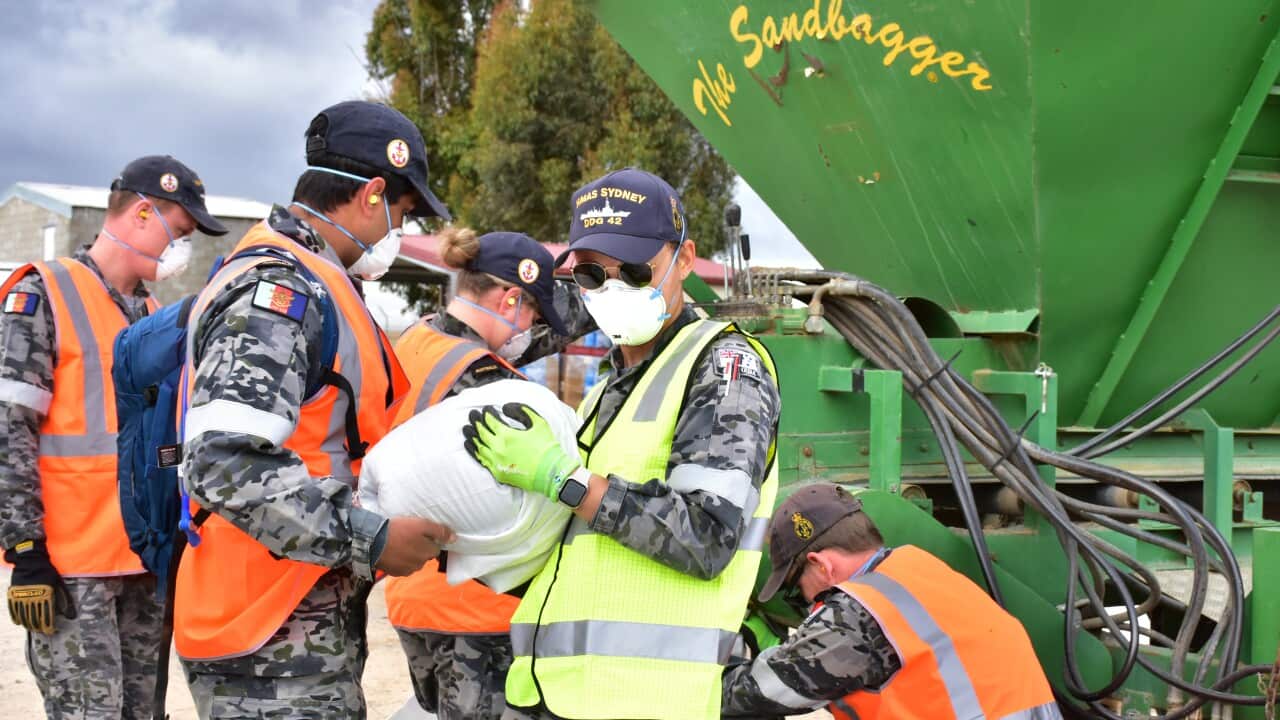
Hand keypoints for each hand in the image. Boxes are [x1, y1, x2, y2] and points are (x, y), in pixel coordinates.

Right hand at [5, 540, 74, 634]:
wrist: (30, 560)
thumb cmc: (47, 572)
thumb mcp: (58, 583)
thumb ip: (65, 600)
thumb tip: (72, 615)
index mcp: (47, 594)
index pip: (48, 614)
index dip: (49, 625)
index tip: (51, 631)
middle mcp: (34, 596)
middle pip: (35, 617)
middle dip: (39, 626)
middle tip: (42, 632)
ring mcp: (22, 595)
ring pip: (24, 615)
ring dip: (29, 624)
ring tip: (33, 629)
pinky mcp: (13, 594)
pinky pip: (13, 609)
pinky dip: (16, 617)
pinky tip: (19, 623)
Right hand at [375, 517, 454, 576]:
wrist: (373, 541)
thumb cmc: (399, 530)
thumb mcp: (422, 525)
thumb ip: (440, 531)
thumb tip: (455, 539)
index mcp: (428, 553)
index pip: (435, 548)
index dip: (428, 540)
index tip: (419, 533)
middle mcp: (420, 565)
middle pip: (424, 556)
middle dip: (419, 548)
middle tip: (407, 537)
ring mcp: (407, 570)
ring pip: (413, 562)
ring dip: (409, 554)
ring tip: (398, 543)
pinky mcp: (395, 573)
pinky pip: (402, 566)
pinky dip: (399, 560)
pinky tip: (392, 551)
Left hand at [462, 403, 579, 501]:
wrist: (551, 472)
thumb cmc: (547, 446)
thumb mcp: (538, 422)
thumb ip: (521, 410)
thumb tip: (505, 407)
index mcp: (507, 435)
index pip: (490, 421)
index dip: (486, 413)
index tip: (486, 409)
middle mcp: (498, 448)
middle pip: (481, 432)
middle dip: (475, 422)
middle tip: (471, 415)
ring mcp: (496, 462)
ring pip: (478, 446)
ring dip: (471, 436)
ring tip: (466, 428)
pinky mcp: (498, 473)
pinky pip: (481, 460)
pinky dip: (474, 451)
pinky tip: (469, 445)